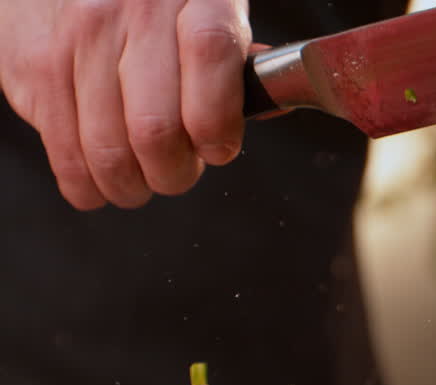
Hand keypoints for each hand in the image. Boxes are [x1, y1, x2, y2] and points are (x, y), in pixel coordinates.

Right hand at [0, 0, 251, 209]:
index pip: (211, 55)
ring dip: (133, 186)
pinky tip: (103, 182)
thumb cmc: (154, 2)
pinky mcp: (36, 67)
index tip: (218, 149)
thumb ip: (235, 60)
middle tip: (178, 172)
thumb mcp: (209, 10)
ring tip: (142, 179)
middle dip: (175, 173)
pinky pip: (65, 152)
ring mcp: (79, 37)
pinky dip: (89, 185)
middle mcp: (133, 9)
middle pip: (155, 126)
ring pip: (109, 151)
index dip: (218, 121)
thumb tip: (271, 106)